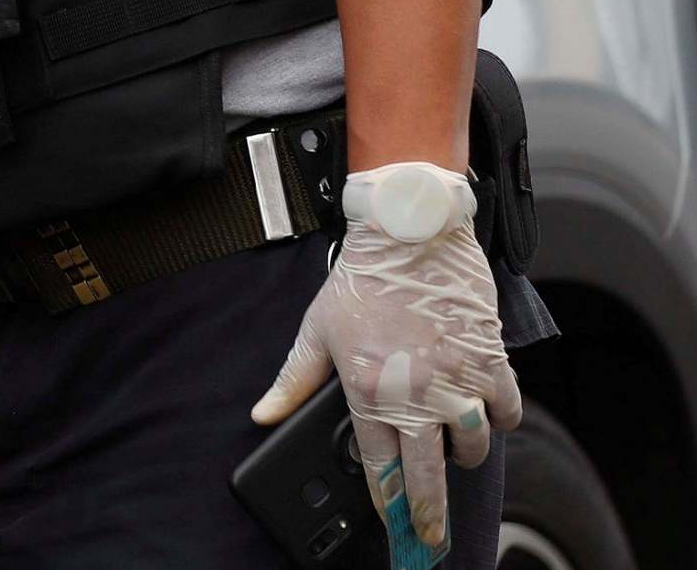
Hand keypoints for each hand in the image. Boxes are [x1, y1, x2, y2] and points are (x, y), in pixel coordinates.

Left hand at [252, 165, 520, 549]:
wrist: (409, 232)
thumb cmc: (363, 280)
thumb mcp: (316, 329)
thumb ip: (293, 379)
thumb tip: (263, 414)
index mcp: (368, 390)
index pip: (379, 466)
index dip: (388, 502)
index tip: (394, 526)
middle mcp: (415, 394)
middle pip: (429, 476)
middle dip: (430, 515)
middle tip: (432, 539)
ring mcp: (457, 380)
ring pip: (473, 447)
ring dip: (465, 456)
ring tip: (454, 452)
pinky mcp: (490, 362)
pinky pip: (508, 411)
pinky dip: (502, 420)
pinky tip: (489, 416)